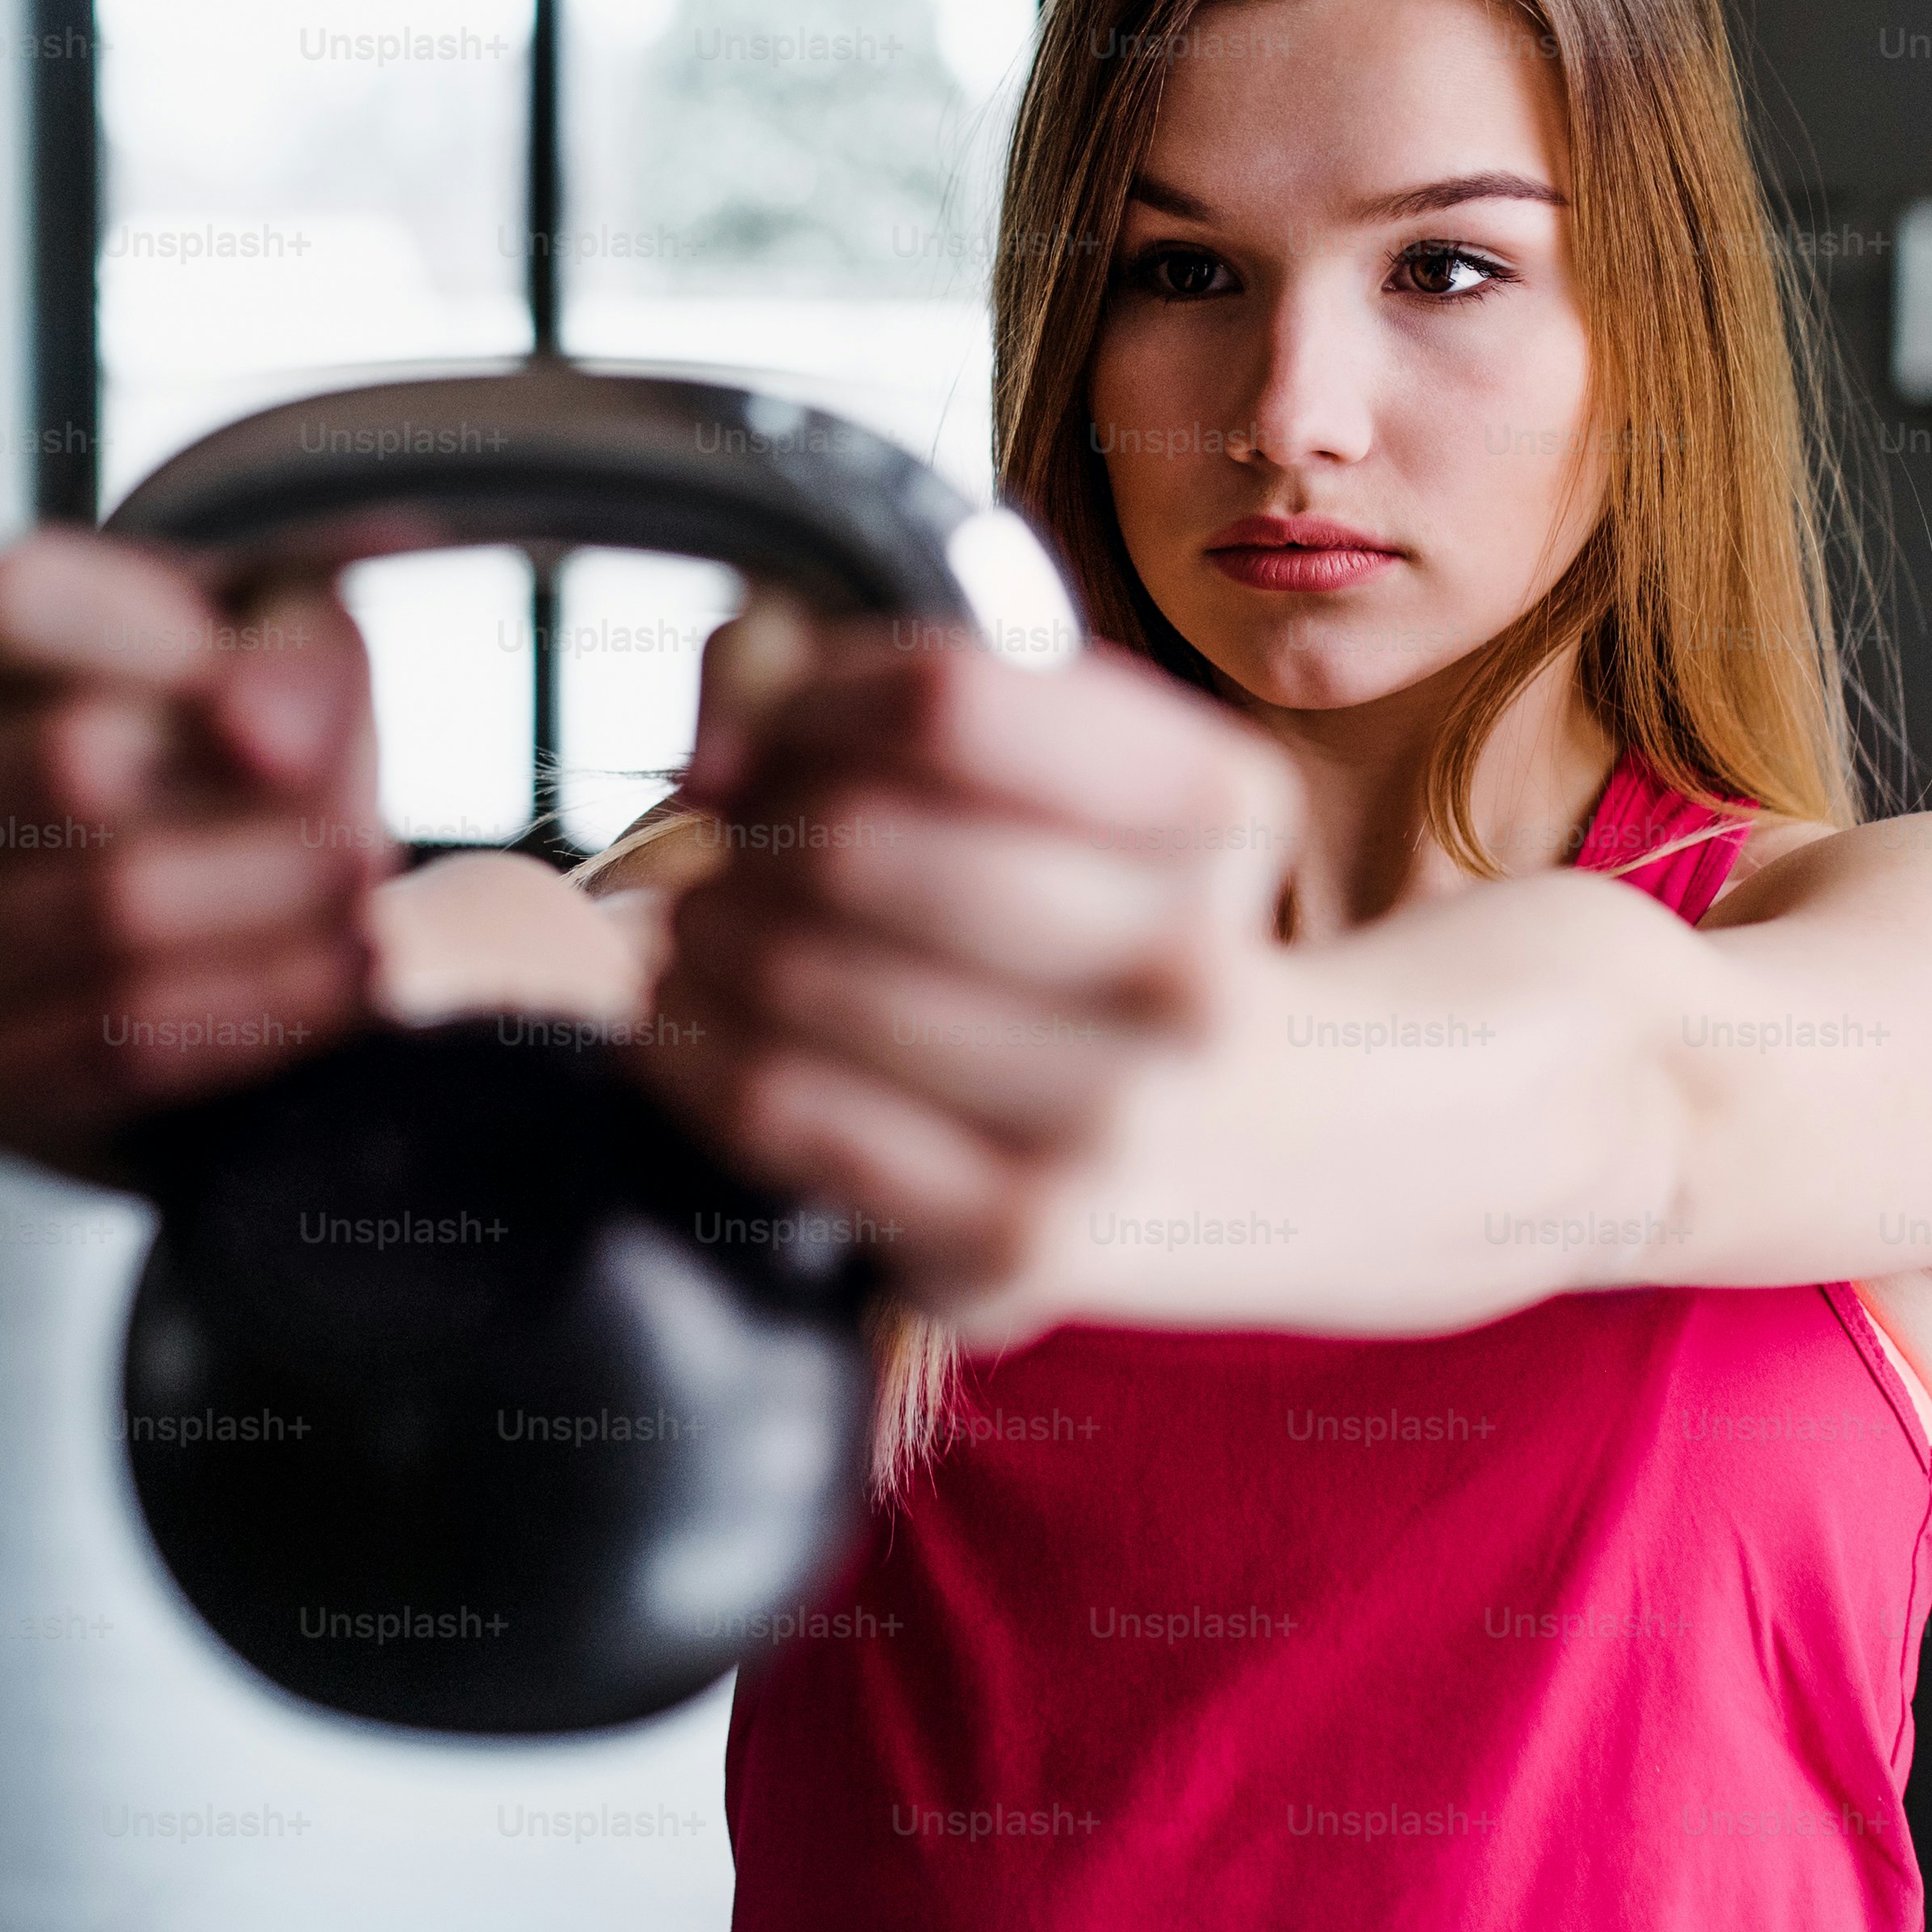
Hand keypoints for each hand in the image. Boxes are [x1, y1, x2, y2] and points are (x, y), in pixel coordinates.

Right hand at [0, 529, 394, 1182]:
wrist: (197, 904)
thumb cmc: (227, 735)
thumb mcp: (282, 648)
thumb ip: (288, 657)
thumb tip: (262, 735)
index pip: (6, 608)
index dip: (166, 640)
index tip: (287, 686)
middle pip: (60, 764)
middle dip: (252, 801)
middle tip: (365, 833)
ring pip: (98, 915)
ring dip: (272, 911)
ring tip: (373, 909)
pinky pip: (108, 1048)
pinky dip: (252, 1015)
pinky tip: (343, 987)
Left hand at [637, 601, 1303, 1343]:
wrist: (1247, 1147)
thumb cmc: (1094, 919)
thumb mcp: (1053, 773)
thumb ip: (872, 693)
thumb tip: (730, 715)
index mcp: (1217, 806)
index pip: (943, 701)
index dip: (800, 702)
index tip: (742, 734)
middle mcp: (1190, 968)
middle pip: (853, 841)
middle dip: (739, 832)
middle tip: (718, 846)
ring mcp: (1110, 1117)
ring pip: (799, 972)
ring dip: (703, 933)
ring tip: (702, 928)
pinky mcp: (1018, 1238)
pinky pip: (783, 1109)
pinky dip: (692, 1048)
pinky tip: (684, 1022)